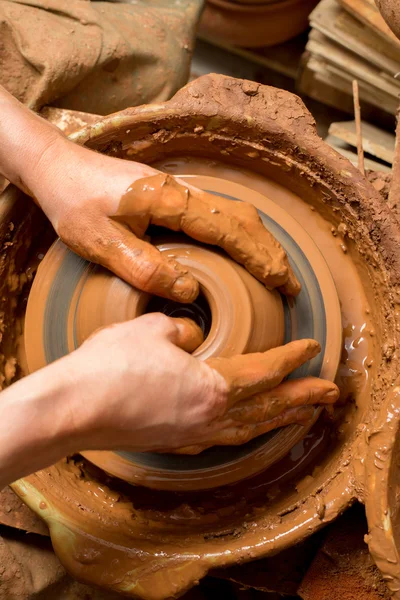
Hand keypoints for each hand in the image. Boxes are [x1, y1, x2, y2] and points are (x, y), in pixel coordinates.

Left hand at [1, 84, 297, 298]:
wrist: (54, 166)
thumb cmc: (73, 202)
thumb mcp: (102, 243)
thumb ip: (145, 267)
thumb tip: (190, 290)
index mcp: (168, 199)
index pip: (227, 230)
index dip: (258, 257)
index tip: (281, 281)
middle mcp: (181, 190)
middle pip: (240, 218)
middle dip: (269, 251)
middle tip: (290, 283)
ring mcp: (177, 188)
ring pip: (232, 212)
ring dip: (258, 241)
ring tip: (275, 270)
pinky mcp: (170, 193)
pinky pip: (216, 211)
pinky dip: (239, 232)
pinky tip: (242, 249)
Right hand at [67, 314, 337, 454]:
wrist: (73, 407)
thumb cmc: (110, 366)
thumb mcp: (152, 329)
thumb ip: (182, 329)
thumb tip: (193, 337)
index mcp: (213, 387)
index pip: (266, 371)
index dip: (292, 358)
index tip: (312, 348)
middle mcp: (210, 417)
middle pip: (269, 408)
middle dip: (304, 399)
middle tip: (332, 394)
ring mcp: (192, 434)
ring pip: (250, 428)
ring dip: (280, 419)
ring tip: (303, 414)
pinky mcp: (174, 440)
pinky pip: (225, 436)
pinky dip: (247, 430)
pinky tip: (247, 427)